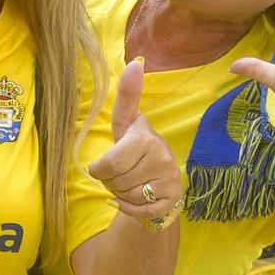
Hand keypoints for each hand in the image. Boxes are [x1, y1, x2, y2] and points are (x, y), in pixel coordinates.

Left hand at [85, 58, 183, 225]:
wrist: (158, 181)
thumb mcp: (126, 124)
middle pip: (115, 181)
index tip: (103, 166)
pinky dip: (130, 209)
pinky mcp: (173, 199)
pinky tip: (137, 199)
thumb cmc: (135, 150)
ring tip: (132, 183)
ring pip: (126, 197)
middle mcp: (162, 155)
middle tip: (121, 174)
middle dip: (110, 182)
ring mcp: (170, 178)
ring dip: (121, 195)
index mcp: (145, 137)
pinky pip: (140, 212)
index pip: (110, 164)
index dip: (100, 170)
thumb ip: (127, 96)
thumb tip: (136, 62)